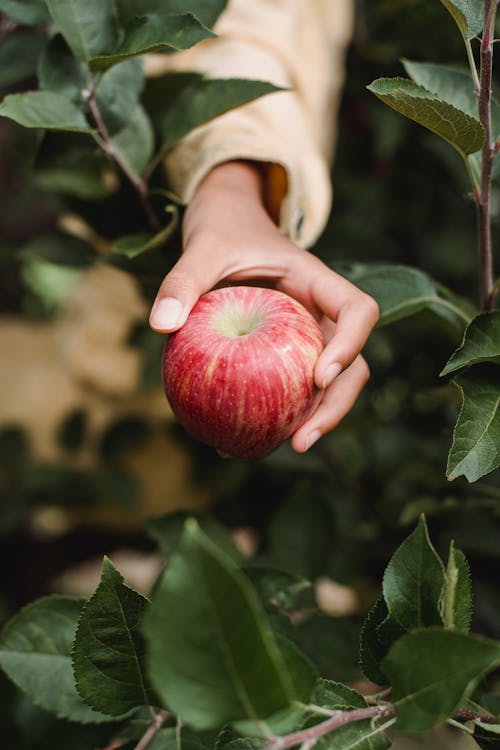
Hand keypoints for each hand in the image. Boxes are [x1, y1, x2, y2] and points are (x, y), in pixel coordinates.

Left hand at [150, 161, 378, 452]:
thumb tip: (161, 325)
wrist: (225, 222)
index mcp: (317, 281)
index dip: (350, 345)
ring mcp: (306, 336)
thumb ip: (183, 280)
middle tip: (301, 441)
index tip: (318, 377)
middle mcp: (320, 313)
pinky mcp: (285, 354)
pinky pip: (290, 388)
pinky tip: (239, 440)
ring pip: (328, 386)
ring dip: (313, 420)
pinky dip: (277, 415)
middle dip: (335, 405)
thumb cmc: (222, 228)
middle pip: (353, 364)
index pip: (359, 311)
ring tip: (279, 449)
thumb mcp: (203, 246)